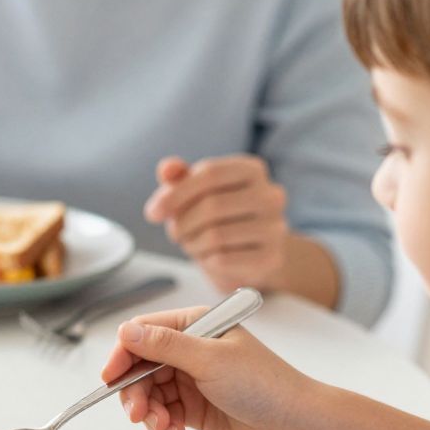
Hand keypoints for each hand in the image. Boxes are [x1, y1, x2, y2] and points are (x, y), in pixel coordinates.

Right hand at [100, 306, 321, 429]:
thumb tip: (125, 331)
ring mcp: (190, 379)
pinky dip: (163, 425)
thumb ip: (164, 345)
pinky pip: (163, 413)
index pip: (143, 333)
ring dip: (150, 412)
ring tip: (164, 426)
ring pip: (149, 393)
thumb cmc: (263, 384)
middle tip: (138, 414)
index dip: (123, 354)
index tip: (110, 377)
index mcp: (194, 326)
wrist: (293, 425)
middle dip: (136, 392)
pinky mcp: (193, 407)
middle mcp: (189, 350)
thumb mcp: (209, 359)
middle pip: (140, 367)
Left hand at [144, 155, 288, 291]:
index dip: (176, 193)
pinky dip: (206, 261)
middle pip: (212, 206)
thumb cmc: (217, 217)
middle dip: (182, 223)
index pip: (210, 173)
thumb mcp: (194, 193)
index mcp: (251, 170)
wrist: (249, 254)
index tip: (153, 213)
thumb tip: (167, 168)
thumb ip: (178, 178)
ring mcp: (276, 227)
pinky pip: (224, 260)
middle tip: (175, 233)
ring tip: (192, 244)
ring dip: (192, 244)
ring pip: (216, 236)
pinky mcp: (272, 258)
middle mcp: (271, 195)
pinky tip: (209, 258)